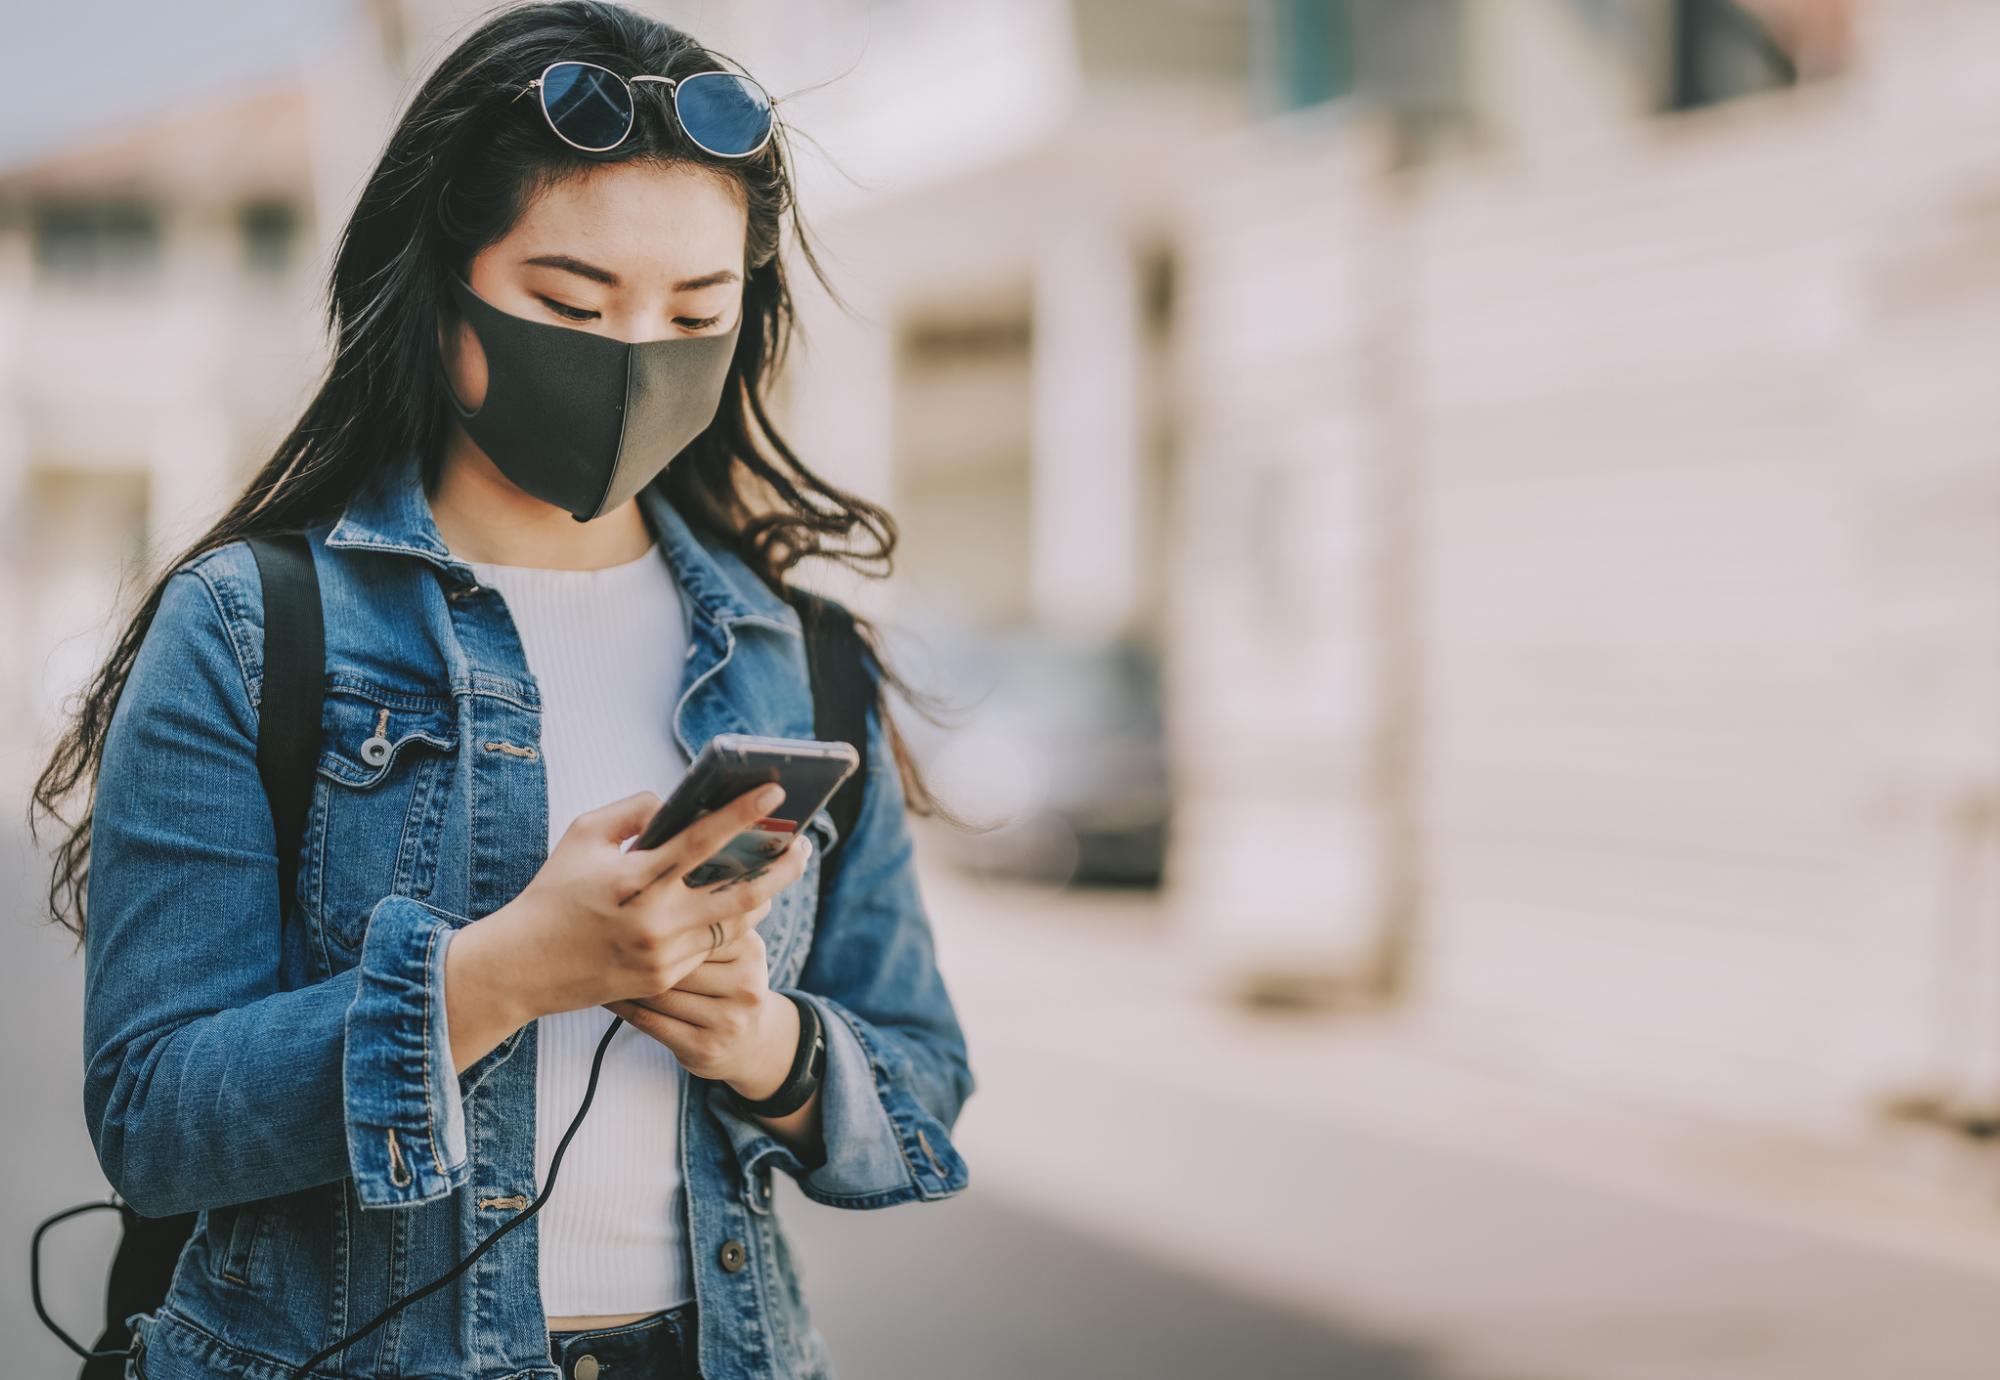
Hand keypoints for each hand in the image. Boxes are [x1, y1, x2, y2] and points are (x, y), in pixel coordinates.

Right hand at [448, 784, 813, 1045]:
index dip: (745, 812)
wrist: (522, 967)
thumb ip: (633, 810)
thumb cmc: (553, 893)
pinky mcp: (664, 979)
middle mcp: (655, 919)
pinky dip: (727, 923)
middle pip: (742, 892)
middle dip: (782, 866)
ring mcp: (663, 954)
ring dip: (762, 896)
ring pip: (734, 923)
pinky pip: (711, 946)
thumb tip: (677, 804)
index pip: (703, 839)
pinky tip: (739, 904)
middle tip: (805, 844)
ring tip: (777, 870)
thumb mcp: (582, 835)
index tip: (777, 790)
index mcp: (636, 876)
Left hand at [606, 920, 806, 1097]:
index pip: (697, 926)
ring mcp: (728, 1019)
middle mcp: (746, 983)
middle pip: (676, 959)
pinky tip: (605, 992)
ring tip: (596, 958)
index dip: (658, 915)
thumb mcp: (733, 948)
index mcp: (750, 948)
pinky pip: (650, 1021)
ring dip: (623, 976)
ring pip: (659, 991)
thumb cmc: (726, 982)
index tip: (624, 902)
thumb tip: (658, 872)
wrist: (751, 1043)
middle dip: (637, 947)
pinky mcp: (705, 1047)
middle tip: (598, 929)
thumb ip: (708, 917)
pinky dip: (623, 1005)